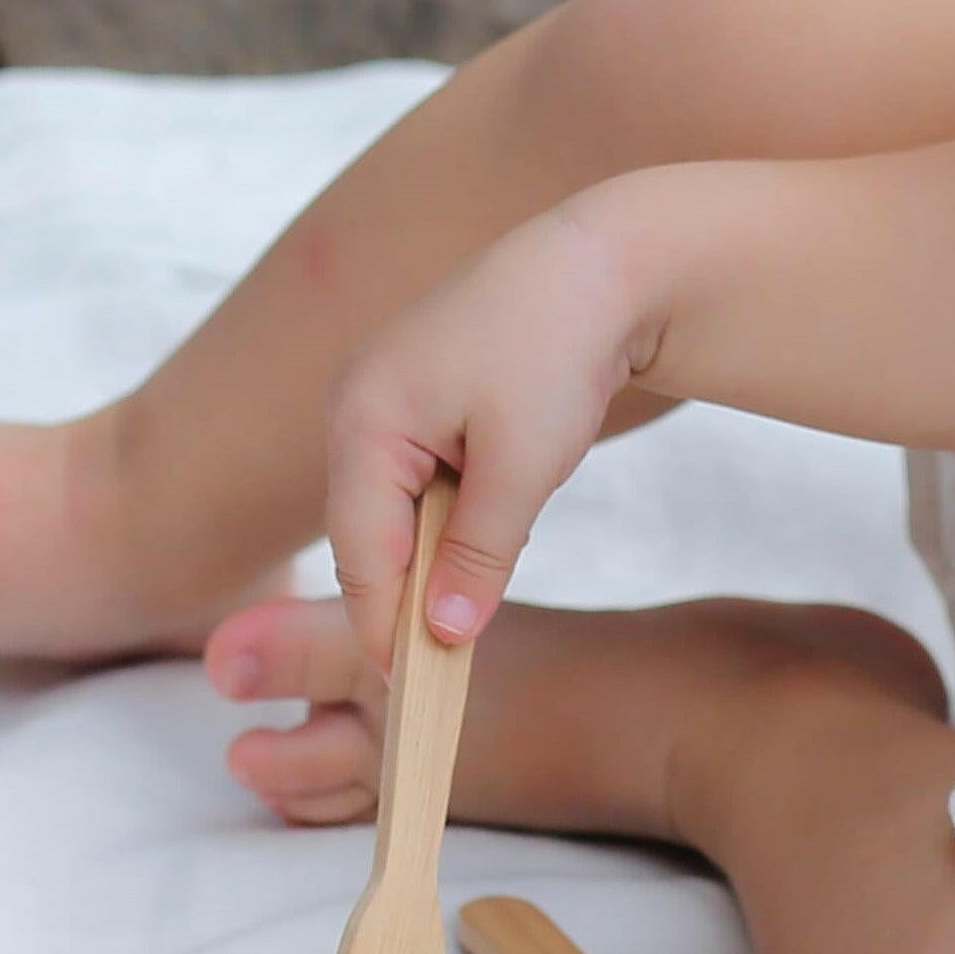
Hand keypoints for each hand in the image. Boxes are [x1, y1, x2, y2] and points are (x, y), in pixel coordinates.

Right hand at [325, 197, 651, 668]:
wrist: (602, 262)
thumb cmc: (558, 348)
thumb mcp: (524, 465)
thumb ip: (478, 556)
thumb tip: (443, 635)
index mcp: (362, 419)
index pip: (360, 554)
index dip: (385, 626)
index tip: (415, 691)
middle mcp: (352, 406)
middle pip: (365, 536)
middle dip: (403, 599)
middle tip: (443, 670)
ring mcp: (378, 398)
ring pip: (390, 513)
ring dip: (428, 559)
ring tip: (468, 612)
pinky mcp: (413, 399)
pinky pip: (413, 482)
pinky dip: (443, 521)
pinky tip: (479, 544)